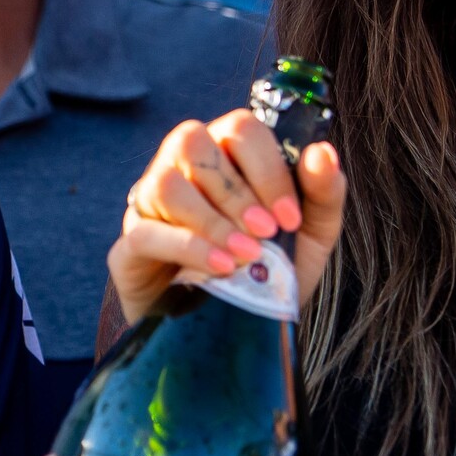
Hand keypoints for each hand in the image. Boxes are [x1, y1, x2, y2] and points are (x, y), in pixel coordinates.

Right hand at [109, 112, 345, 327]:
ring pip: (165, 184)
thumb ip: (323, 193)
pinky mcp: (133, 243)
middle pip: (192, 143)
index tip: (289, 217)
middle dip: (237, 192)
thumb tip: (322, 152)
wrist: (231, 327)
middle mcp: (182, 165)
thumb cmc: (267, 268)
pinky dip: (190, 248)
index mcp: (226, 151)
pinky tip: (221, 268)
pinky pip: (148, 232)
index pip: (239, 128)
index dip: (267, 168)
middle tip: (266, 232)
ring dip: (211, 220)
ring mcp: (150, 202)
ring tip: (245, 255)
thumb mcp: (309, 235)